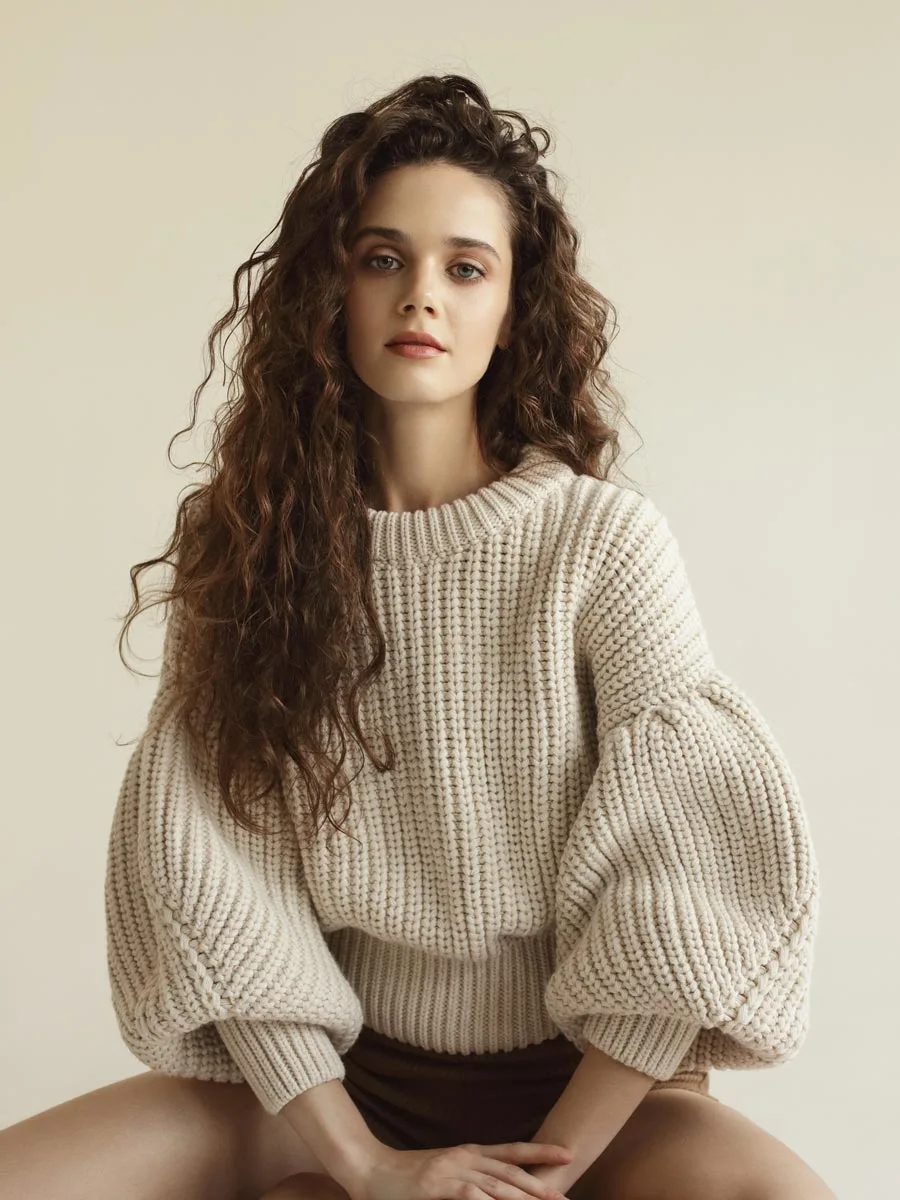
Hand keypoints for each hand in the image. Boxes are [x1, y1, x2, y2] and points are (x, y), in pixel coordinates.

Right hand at [348, 1140, 574, 1199]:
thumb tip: (494, 1187)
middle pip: (511, 1171)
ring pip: (496, 1185)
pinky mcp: (437, 1187)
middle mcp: (465, 1158)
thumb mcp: (444, 1171)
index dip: (541, 1152)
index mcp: (469, 1152)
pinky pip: (470, 1195)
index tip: (567, 1154)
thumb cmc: (407, 1176)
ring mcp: (451, 1171)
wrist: (370, 1168)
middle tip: (566, 1197)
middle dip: (541, 1186)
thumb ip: (471, 1178)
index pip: (512, 1151)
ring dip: (523, 1197)